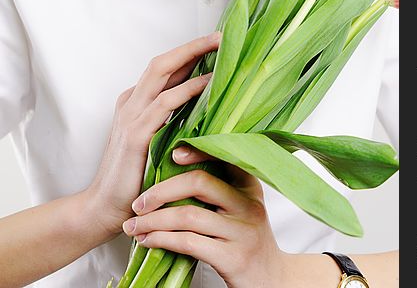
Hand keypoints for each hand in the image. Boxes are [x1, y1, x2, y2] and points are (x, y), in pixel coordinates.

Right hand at [84, 32, 220, 238]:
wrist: (104, 208)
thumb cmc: (135, 176)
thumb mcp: (155, 140)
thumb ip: (173, 119)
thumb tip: (208, 105)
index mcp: (134, 101)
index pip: (164, 67)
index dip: (189, 51)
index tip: (215, 42)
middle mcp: (131, 102)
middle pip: (163, 62)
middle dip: (193, 46)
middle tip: (221, 36)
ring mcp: (131, 116)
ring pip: (162, 74)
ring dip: (193, 58)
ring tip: (220, 51)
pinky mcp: (136, 134)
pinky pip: (165, 104)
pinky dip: (187, 90)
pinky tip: (207, 83)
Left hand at [122, 147, 286, 287]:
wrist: (272, 280)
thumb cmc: (246, 238)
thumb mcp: (241, 206)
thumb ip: (218, 188)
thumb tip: (172, 168)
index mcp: (249, 184)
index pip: (222, 156)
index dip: (196, 151)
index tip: (172, 154)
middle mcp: (248, 204)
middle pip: (199, 183)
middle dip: (161, 191)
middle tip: (138, 203)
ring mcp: (242, 231)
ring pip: (188, 216)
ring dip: (153, 220)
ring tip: (134, 226)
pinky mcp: (233, 258)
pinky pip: (189, 243)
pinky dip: (162, 240)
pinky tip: (148, 241)